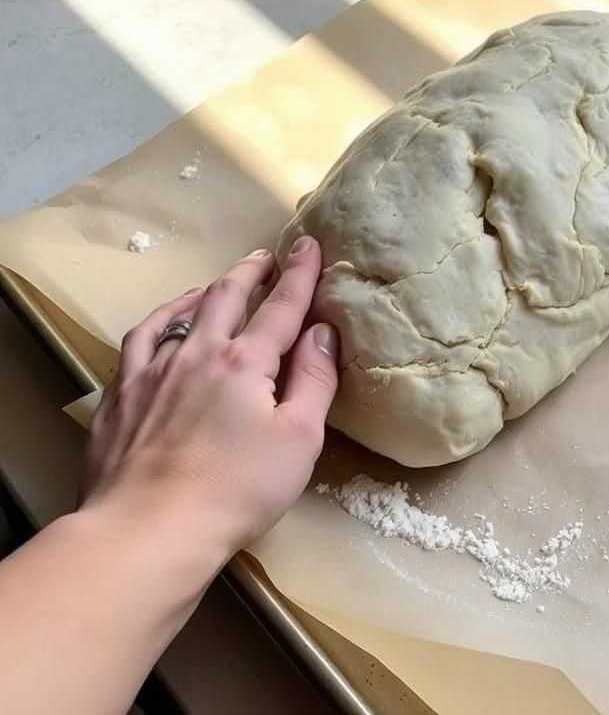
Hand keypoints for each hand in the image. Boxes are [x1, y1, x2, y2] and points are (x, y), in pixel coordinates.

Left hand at [80, 235, 338, 562]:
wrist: (148, 531)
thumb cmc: (237, 490)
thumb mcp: (299, 440)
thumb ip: (314, 380)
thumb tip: (321, 331)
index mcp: (246, 362)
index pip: (281, 306)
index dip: (300, 273)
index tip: (310, 244)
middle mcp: (198, 353)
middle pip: (226, 296)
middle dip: (250, 271)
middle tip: (265, 257)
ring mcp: (152, 372)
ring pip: (179, 313)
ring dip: (204, 292)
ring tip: (216, 286)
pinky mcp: (119, 396)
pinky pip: (139, 342)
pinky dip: (159, 322)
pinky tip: (164, 325)